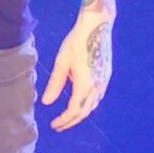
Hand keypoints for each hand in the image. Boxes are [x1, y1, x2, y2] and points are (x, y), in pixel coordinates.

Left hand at [43, 4, 114, 130]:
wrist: (97, 26)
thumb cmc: (76, 42)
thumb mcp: (62, 63)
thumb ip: (55, 84)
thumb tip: (47, 103)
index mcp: (85, 85)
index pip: (74, 111)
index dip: (64, 121)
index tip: (54, 125)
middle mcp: (98, 86)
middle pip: (84, 111)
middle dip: (71, 121)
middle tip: (59, 126)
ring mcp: (104, 81)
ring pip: (92, 105)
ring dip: (80, 113)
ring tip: (68, 117)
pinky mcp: (107, 74)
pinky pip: (98, 96)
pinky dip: (88, 104)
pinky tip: (81, 101)